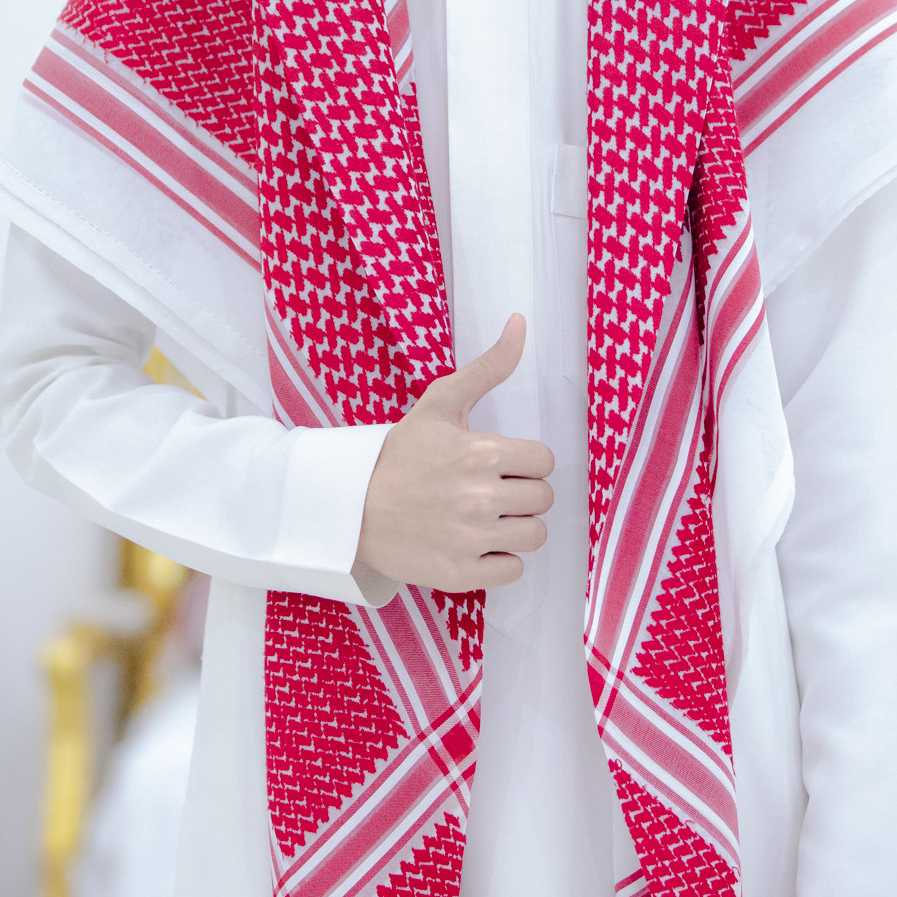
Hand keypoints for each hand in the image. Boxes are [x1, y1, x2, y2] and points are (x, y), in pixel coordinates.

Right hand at [356, 315, 553, 590]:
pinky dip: (500, 560)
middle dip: (522, 494)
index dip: (525, 462)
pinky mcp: (460, 573)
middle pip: (543, 499)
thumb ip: (488, 367)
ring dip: (517, 528)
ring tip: (488, 519)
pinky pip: (513, 570)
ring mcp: (471, 538)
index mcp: (482, 453)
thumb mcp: (440, 403)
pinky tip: (477, 544)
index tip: (500, 464)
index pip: (544, 461)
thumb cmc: (401, 454)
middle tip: (491, 491)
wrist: (351, 508)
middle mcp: (481, 497)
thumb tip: (520, 323)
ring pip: (534, 536)